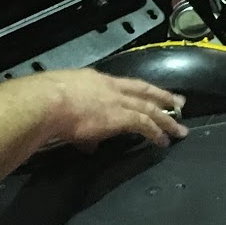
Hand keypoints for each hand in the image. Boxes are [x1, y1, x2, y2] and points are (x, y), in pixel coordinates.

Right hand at [30, 70, 187, 149]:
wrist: (47, 102)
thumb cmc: (46, 101)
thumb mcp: (63, 104)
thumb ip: (77, 124)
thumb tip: (87, 144)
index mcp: (95, 80)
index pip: (124, 84)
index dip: (140, 89)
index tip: (152, 93)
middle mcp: (110, 87)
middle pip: (143, 91)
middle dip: (163, 97)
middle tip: (179, 102)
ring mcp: (117, 101)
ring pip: (149, 108)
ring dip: (166, 119)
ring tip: (178, 129)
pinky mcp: (121, 117)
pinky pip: (145, 124)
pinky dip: (155, 132)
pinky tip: (163, 141)